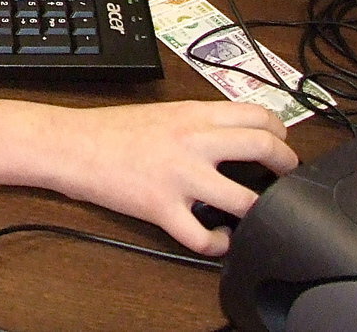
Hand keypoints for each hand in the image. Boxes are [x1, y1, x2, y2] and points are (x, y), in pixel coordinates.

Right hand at [0, 87, 297, 258]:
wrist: (70, 143)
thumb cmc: (111, 128)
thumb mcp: (161, 111)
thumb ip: (198, 121)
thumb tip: (236, 135)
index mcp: (192, 114)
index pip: (258, 114)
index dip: (281, 131)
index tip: (280, 143)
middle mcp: (192, 142)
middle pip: (265, 148)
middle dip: (287, 167)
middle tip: (285, 178)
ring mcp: (179, 177)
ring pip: (246, 200)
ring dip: (261, 212)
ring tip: (258, 215)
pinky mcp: (162, 208)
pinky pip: (205, 237)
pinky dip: (220, 244)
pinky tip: (217, 239)